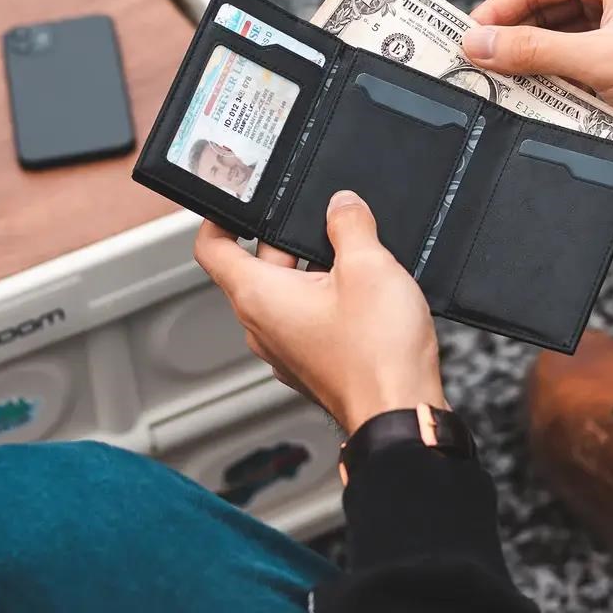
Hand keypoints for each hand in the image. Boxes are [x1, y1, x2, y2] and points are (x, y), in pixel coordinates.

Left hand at [193, 190, 446, 434]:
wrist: (401, 412)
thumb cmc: (377, 354)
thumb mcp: (368, 266)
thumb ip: (349, 223)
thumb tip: (343, 204)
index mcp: (259, 297)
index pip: (211, 248)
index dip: (221, 216)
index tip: (239, 200)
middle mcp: (262, 326)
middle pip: (257, 264)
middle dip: (291, 238)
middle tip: (327, 223)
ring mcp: (286, 348)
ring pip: (287, 291)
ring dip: (314, 269)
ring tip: (356, 259)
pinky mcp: (311, 362)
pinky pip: (307, 317)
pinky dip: (328, 298)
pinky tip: (365, 294)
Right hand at [463, 0, 612, 167]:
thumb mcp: (599, 60)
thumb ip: (532, 52)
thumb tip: (477, 44)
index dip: (495, 15)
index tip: (464, 43)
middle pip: (544, 12)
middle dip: (515, 45)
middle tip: (479, 71)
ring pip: (560, 41)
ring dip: (537, 67)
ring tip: (506, 90)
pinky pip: (580, 61)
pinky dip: (561, 80)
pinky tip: (543, 100)